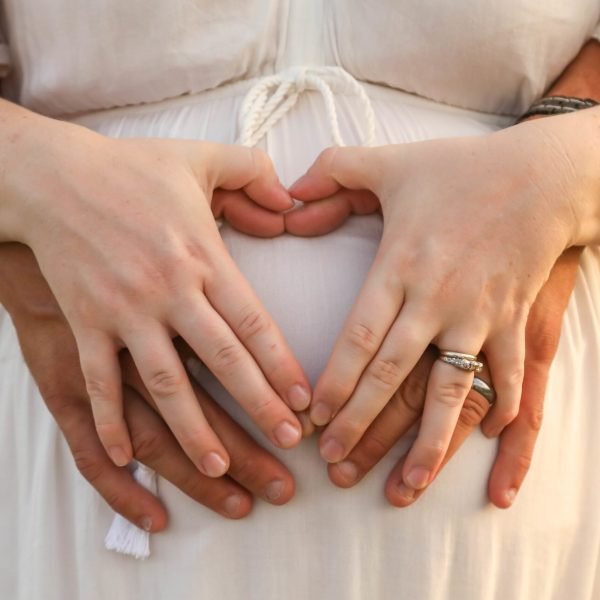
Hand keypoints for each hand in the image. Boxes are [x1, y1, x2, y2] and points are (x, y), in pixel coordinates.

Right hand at [0, 102, 310, 473]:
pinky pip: (100, 380)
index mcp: (203, 255)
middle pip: (222, 361)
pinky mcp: (85, 322)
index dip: (283, 365)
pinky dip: (110, 420)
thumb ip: (253, 173)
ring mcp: (124, 310)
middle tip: (290, 444)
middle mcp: (169, 289)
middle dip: (259, 406)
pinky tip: (127, 456)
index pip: (254, 322)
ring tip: (220, 469)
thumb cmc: (131, 169)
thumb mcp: (200, 158)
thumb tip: (291, 202)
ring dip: (194, 430)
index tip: (306, 400)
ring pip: (166, 383)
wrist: (52, 175)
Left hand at [290, 119, 585, 492]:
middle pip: (393, 374)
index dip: (336, 381)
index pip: (360, 336)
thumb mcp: (392, 162)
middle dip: (362, 423)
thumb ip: (335, 171)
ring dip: (429, 441)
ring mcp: (481, 314)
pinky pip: (512, 375)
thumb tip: (289, 190)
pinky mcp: (517, 320)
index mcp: (401, 265)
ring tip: (405, 485)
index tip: (315, 417)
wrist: (541, 173)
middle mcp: (437, 298)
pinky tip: (492, 448)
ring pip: (451, 390)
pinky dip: (506, 410)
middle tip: (334, 461)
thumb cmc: (462, 169)